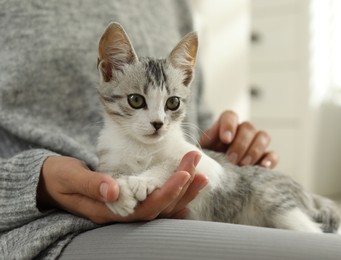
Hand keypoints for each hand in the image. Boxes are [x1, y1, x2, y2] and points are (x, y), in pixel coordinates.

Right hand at [37, 152, 207, 223]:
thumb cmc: (59, 178)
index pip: (146, 208)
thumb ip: (90, 184)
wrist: (51, 182)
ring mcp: (127, 207)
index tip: (186, 173)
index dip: (168, 192)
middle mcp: (122, 213)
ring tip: (200, 170)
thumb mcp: (69, 178)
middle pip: (160, 206)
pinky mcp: (130, 198)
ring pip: (162, 204)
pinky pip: (156, 199)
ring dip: (183, 188)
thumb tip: (113, 189)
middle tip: (196, 161)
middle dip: (182, 185)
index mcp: (109, 211)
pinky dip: (174, 193)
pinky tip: (189, 184)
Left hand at [199, 110, 277, 167]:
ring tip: (244, 165)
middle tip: (231, 159)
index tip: (225, 139)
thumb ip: (206, 143)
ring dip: (254, 150)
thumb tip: (209, 138)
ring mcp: (256, 143)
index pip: (230, 116)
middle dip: (240, 143)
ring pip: (263, 136)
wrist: (218, 176)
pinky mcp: (265, 157)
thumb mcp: (203, 151)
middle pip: (248, 127)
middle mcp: (243, 131)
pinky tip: (262, 167)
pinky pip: (273, 154)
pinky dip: (270, 159)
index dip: (229, 125)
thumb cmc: (209, 161)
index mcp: (225, 126)